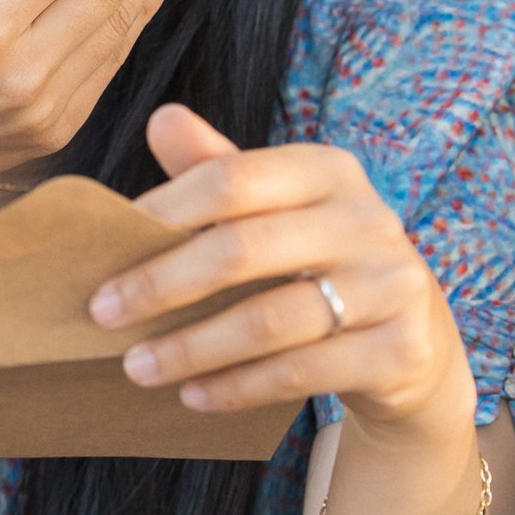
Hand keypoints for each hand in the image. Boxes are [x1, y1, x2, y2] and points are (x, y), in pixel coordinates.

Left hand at [91, 105, 474, 441]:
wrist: (413, 342)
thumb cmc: (317, 261)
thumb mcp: (276, 208)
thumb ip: (218, 168)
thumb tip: (162, 119)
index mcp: (328, 172)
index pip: (231, 179)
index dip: (164, 211)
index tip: (106, 244)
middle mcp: (368, 221)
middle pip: (242, 250)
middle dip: (160, 286)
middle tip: (102, 315)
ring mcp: (392, 286)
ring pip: (268, 322)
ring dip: (190, 348)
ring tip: (135, 366)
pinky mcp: (399, 351)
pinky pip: (300, 372)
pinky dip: (236, 386)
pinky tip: (192, 395)